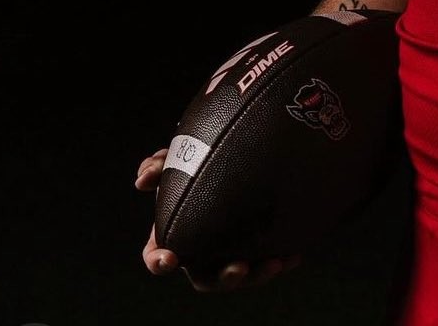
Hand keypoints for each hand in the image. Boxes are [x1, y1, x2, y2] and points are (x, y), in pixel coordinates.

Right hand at [134, 147, 301, 290]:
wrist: (238, 159)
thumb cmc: (200, 162)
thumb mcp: (178, 160)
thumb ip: (159, 165)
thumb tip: (142, 180)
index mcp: (175, 237)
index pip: (157, 258)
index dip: (160, 261)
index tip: (170, 258)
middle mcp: (201, 251)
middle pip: (206, 277)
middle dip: (224, 278)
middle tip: (239, 268)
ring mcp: (228, 251)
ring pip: (239, 274)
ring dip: (256, 274)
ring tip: (274, 263)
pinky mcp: (255, 248)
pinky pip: (266, 260)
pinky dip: (281, 261)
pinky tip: (295, 253)